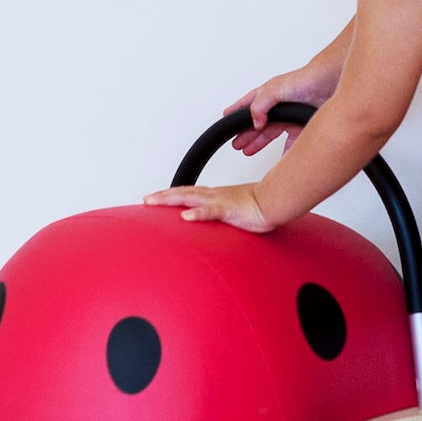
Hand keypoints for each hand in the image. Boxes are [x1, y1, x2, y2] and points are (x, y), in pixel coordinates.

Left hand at [143, 183, 274, 232]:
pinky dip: (197, 214)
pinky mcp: (228, 209)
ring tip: (153, 202)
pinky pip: (210, 211)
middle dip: (163, 196)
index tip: (156, 198)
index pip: (188, 194)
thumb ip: (223, 219)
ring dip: (170, 199)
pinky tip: (185, 217)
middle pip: (183, 193)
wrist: (275, 201)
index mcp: (215, 196)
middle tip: (146, 199)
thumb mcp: (236, 214)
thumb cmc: (259, 208)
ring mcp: (220, 201)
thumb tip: (216, 228)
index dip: (171, 195)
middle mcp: (214, 195)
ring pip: (190, 198)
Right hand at [226, 70, 332, 155]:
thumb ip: (260, 104)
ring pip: (271, 134)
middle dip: (246, 134)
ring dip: (259, 143)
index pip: (247, 106)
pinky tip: (280, 159)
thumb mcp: (275, 89)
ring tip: (248, 151)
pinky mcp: (302, 126)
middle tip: (236, 144)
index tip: (226, 120)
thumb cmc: (305, 79)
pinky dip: (285, 153)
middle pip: (257, 123)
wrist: (330, 84)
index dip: (236, 113)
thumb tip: (254, 120)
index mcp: (268, 95)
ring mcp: (290, 116)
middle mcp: (278, 106)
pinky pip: (291, 144)